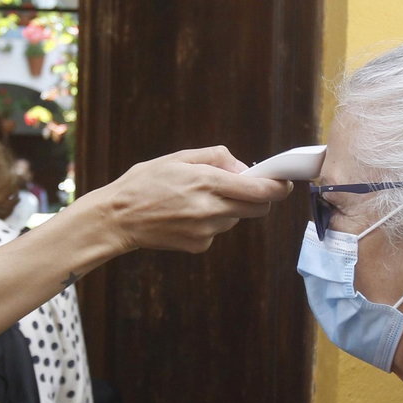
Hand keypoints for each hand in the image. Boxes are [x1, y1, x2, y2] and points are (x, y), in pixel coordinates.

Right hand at [76, 147, 293, 254]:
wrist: (117, 219)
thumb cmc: (145, 182)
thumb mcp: (178, 157)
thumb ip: (216, 157)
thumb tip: (242, 168)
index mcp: (207, 182)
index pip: (261, 191)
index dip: (279, 187)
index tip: (284, 182)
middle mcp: (211, 209)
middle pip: (258, 209)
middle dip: (258, 198)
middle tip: (242, 188)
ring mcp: (206, 231)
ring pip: (235, 219)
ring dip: (229, 208)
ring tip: (196, 199)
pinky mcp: (199, 245)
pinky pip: (217, 231)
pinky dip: (210, 222)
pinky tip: (185, 216)